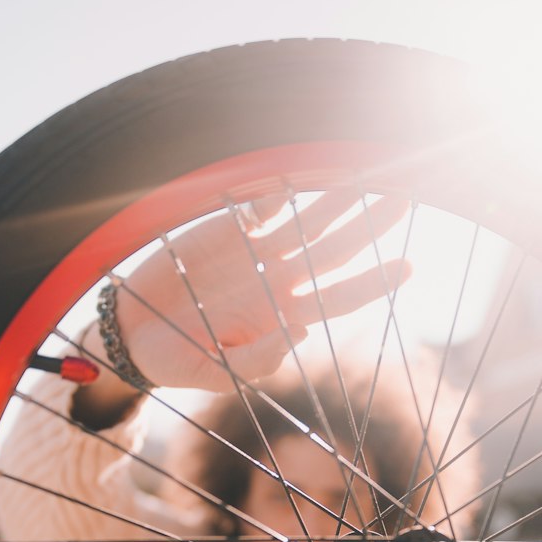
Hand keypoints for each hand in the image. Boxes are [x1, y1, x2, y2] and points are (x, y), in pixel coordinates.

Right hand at [115, 191, 410, 390]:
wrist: (132, 334)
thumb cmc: (176, 362)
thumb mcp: (215, 373)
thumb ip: (256, 359)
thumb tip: (298, 335)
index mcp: (284, 317)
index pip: (339, 296)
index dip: (374, 282)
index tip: (408, 266)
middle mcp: (280, 280)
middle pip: (336, 249)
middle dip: (370, 224)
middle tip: (406, 197)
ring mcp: (258, 252)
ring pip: (309, 220)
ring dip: (339, 197)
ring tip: (368, 168)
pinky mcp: (230, 230)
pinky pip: (265, 205)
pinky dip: (283, 190)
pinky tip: (305, 171)